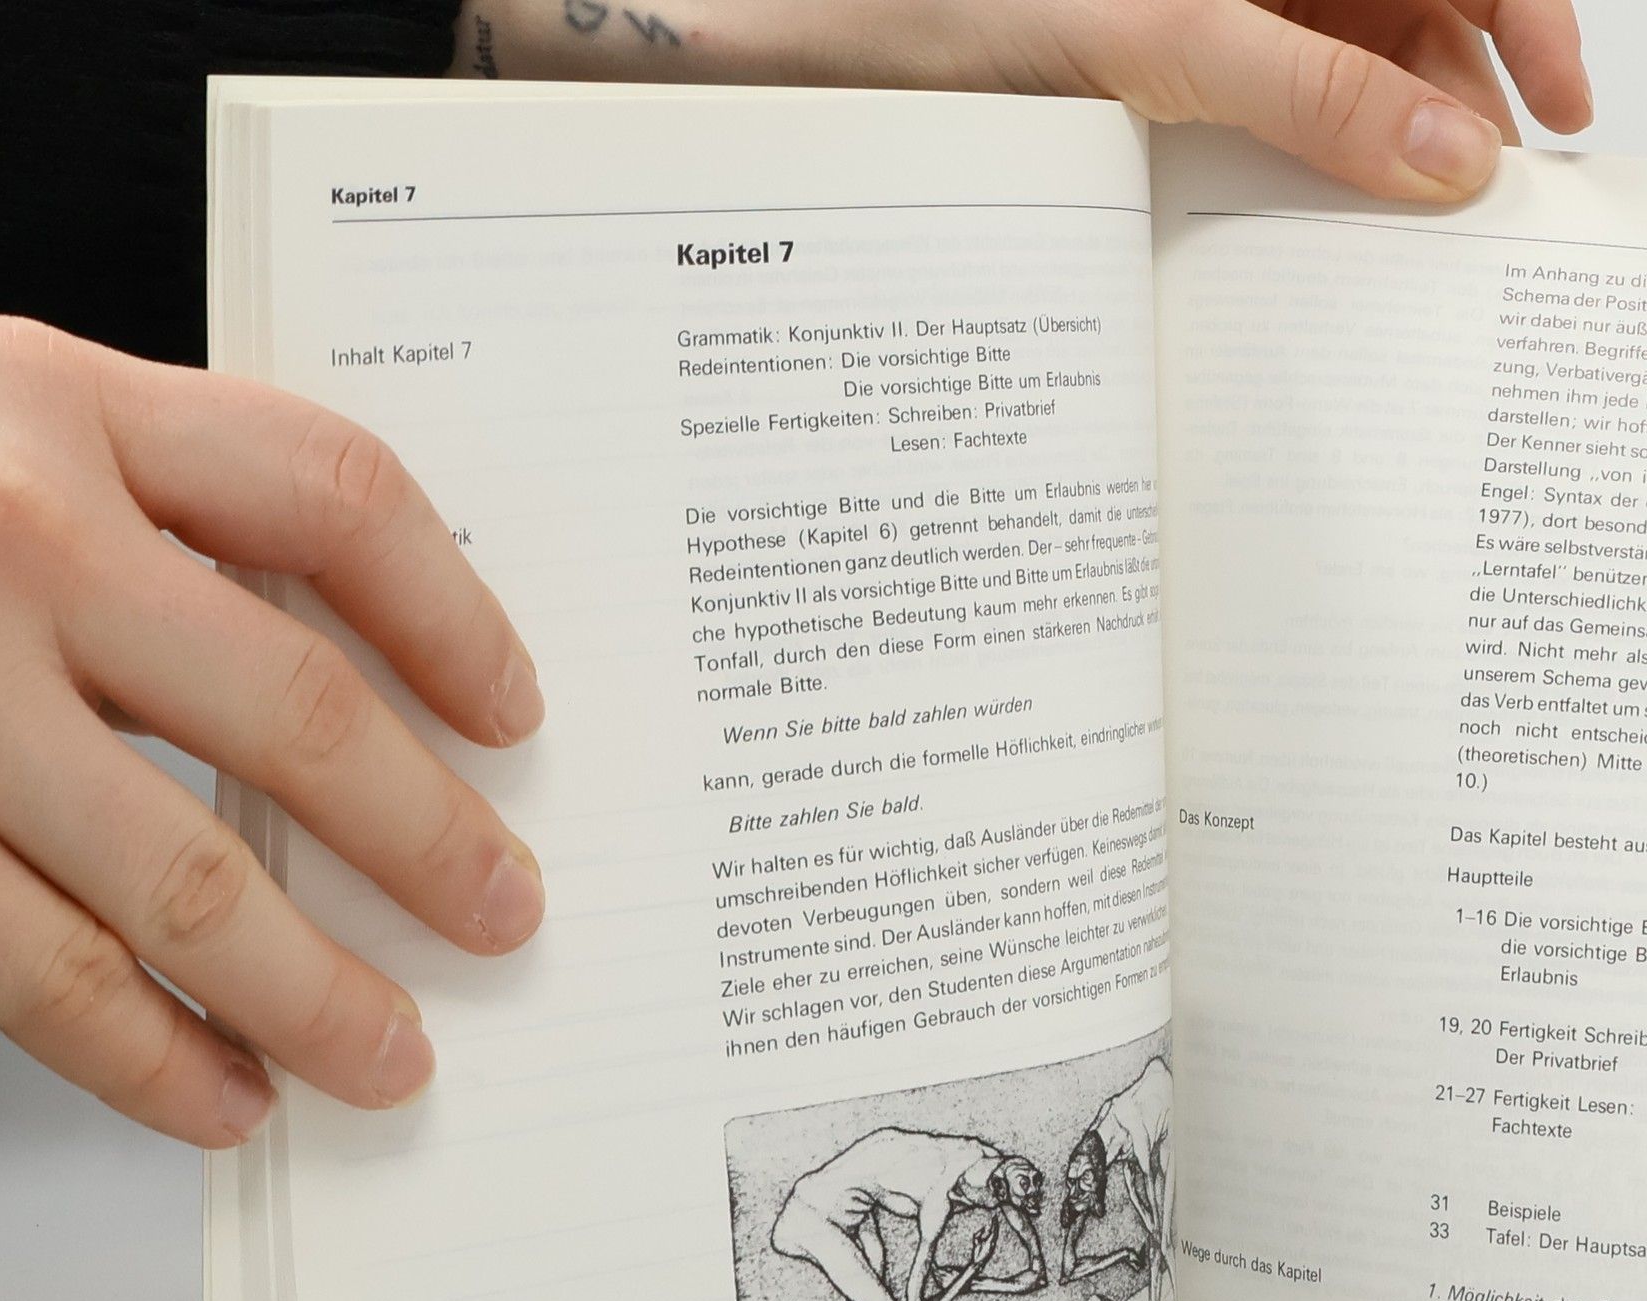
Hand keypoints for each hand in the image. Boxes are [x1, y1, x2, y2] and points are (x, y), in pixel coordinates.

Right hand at [0, 319, 545, 1146]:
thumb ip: (129, 505)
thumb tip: (327, 659)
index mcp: (48, 410)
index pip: (324, 492)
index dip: (451, 612)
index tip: (510, 709)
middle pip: (295, 710)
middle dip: (430, 838)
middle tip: (501, 908)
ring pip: (197, 885)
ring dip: (323, 992)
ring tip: (394, 1050)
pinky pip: (62, 990)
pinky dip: (166, 1063)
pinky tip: (228, 1097)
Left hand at [456, 0, 1590, 200]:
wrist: (773, 38)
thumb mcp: (1142, 34)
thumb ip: (1302, 86)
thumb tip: (1452, 156)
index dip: (1521, 13)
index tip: (1559, 123)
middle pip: (1394, 1)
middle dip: (1450, 93)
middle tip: (1476, 216)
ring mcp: (1181, 7)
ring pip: (1320, 60)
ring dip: (1364, 143)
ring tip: (1393, 246)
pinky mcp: (1126, 69)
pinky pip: (1238, 106)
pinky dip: (1277, 163)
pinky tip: (1294, 230)